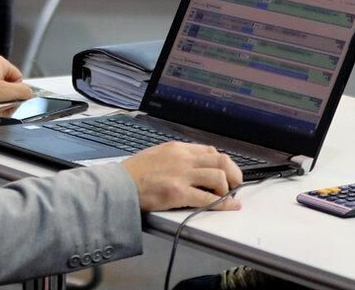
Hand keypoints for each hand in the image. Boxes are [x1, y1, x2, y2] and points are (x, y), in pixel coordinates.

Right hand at [121, 142, 243, 211]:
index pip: (210, 151)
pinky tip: (230, 206)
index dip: (223, 163)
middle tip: (235, 184)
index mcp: (178, 148)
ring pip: (218, 177)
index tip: (226, 173)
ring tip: (226, 197)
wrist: (119, 185)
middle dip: (234, 173)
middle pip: (220, 160)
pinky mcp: (178, 193)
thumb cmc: (135, 173)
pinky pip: (208, 198)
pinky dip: (223, 203)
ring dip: (227, 189)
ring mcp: (181, 175)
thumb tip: (194, 166)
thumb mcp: (158, 155)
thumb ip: (176, 158)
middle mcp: (183, 158)